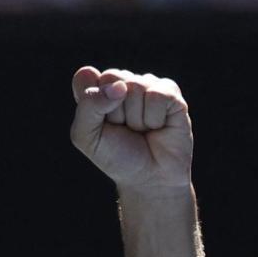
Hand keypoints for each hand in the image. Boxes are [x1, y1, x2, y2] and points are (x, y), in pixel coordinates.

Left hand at [70, 67, 191, 192]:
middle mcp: (122, 82)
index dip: (92, 105)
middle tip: (124, 129)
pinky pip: (157, 95)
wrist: (148, 178)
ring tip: (142, 130)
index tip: (101, 125)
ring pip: (135, 87)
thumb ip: (88, 106)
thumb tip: (119, 86)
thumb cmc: (116, 156)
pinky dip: (154, 118)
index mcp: (98, 88)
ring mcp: (148, 85)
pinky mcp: (171, 92)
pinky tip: (158, 127)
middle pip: (112, 78)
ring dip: (136, 118)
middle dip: (115, 111)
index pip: (87, 77)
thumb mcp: (86, 136)